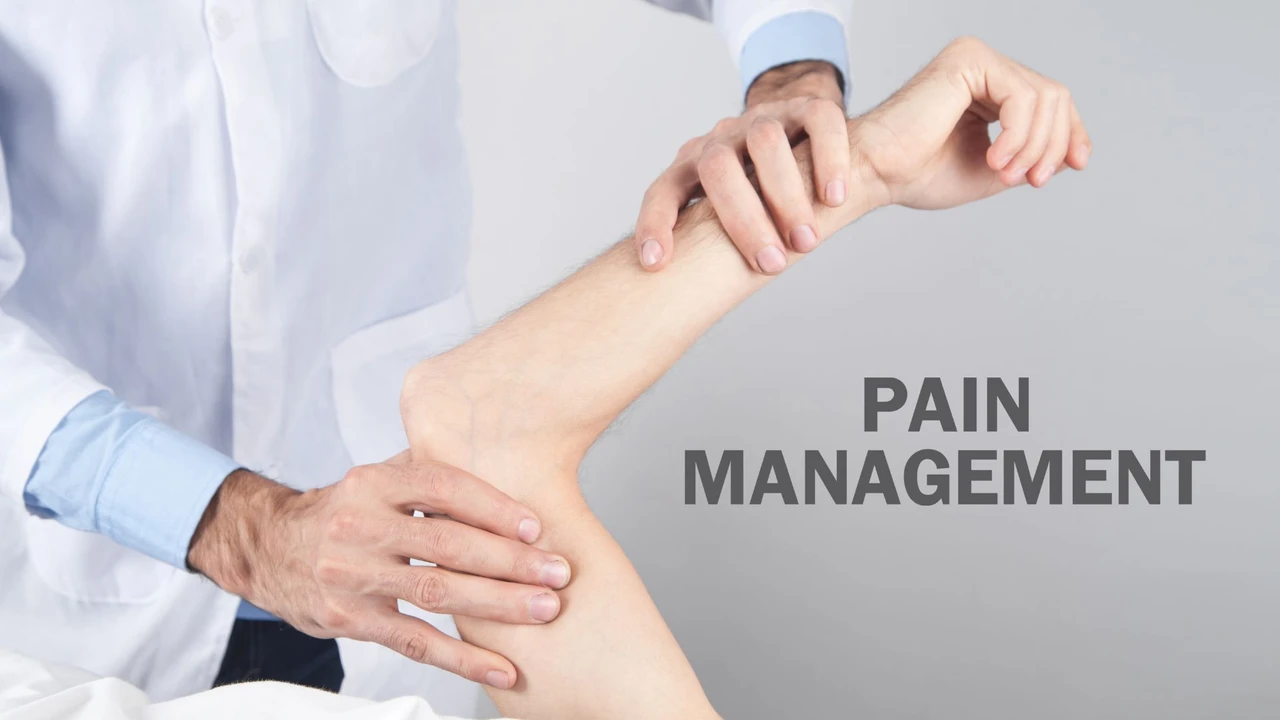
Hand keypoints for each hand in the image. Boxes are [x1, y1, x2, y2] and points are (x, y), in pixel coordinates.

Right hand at [188, 456, 572, 689]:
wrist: (269, 548)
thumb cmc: (343, 509)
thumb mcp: (377, 478)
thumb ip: (429, 470)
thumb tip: (507, 453)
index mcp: (372, 482)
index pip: (442, 487)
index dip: (493, 506)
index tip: (536, 526)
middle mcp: (359, 526)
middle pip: (447, 543)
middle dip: (510, 560)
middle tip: (558, 572)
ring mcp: (352, 576)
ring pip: (436, 592)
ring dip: (498, 605)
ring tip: (544, 609)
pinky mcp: (350, 619)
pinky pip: (415, 642)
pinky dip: (463, 658)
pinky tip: (501, 667)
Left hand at [635, 61, 847, 273]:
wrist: (799, 135)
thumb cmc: (756, 192)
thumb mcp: (726, 213)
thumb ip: (710, 240)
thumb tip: (688, 299)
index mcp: (693, 166)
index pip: (663, 190)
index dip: (655, 223)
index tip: (656, 263)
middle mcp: (722, 139)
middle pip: (719, 168)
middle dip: (744, 220)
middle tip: (771, 265)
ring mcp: (762, 119)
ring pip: (767, 142)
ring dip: (786, 196)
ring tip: (806, 242)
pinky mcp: (805, 107)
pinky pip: (819, 122)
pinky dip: (828, 159)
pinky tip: (834, 198)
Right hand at [853, 36, 1091, 209]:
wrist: (876, 173)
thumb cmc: (916, 175)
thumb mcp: (991, 170)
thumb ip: (1028, 158)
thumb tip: (1070, 154)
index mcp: (984, 88)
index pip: (1047, 101)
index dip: (1069, 133)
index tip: (1075, 165)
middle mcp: (982, 66)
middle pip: (1054, 96)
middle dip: (1054, 144)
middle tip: (1033, 180)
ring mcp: (976, 58)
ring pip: (1045, 97)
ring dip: (1035, 144)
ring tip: (1005, 173)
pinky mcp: (969, 60)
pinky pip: (1022, 95)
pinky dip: (1019, 133)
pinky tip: (996, 158)